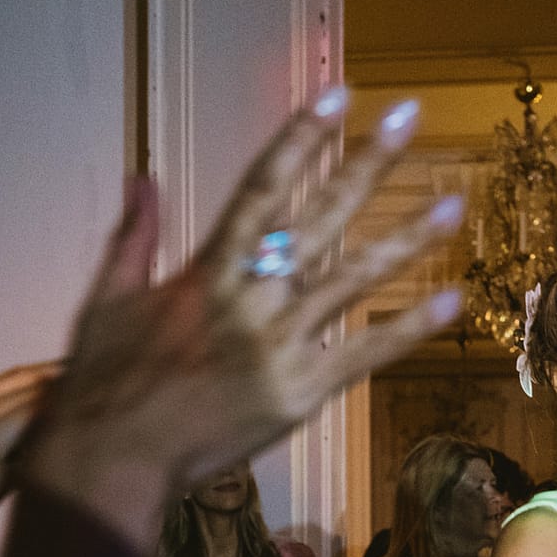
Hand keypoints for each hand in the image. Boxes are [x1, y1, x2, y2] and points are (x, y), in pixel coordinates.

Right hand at [24, 91, 463, 546]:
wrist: (113, 459)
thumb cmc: (103, 384)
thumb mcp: (108, 299)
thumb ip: (134, 236)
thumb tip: (142, 176)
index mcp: (208, 270)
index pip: (263, 188)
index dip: (301, 139)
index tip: (338, 97)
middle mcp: (251, 297)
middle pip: (320, 218)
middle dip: (366, 164)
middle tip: (408, 117)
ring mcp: (279, 345)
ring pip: (353, 280)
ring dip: (407, 241)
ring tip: (454, 205)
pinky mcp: (297, 393)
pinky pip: (363, 356)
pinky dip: (407, 329)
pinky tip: (451, 302)